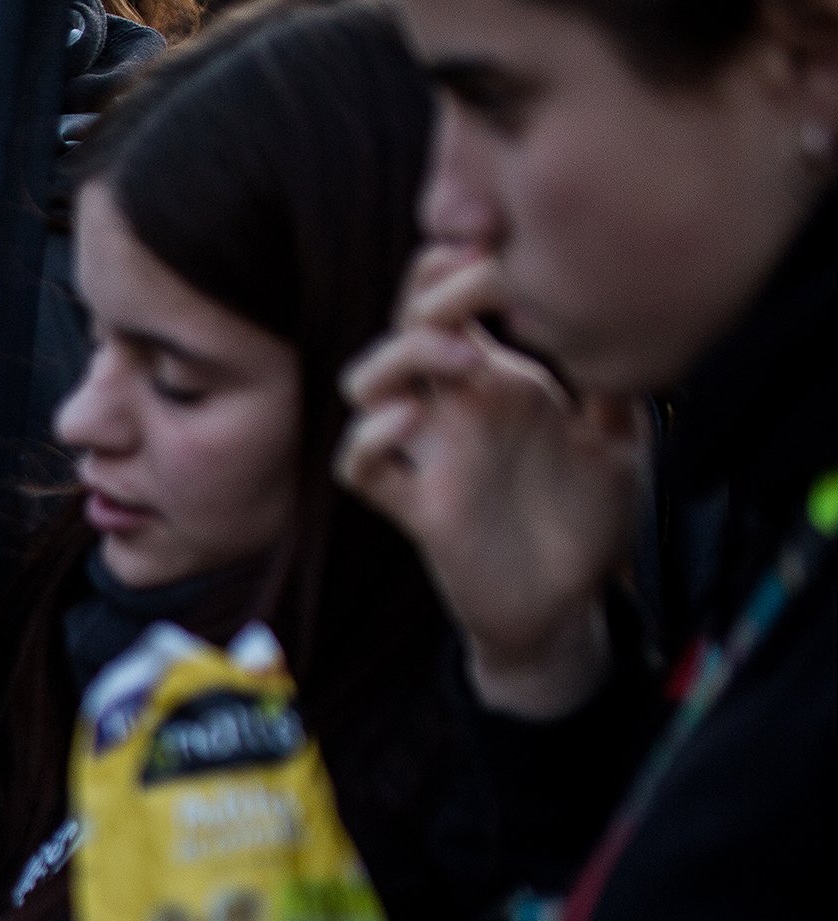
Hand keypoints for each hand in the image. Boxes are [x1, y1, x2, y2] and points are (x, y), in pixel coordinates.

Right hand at [338, 244, 645, 717]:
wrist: (567, 606)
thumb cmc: (588, 519)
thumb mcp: (623, 438)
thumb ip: (615, 382)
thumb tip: (624, 316)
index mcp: (505, 379)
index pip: (461, 299)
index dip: (467, 263)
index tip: (509, 249)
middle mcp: (459, 408)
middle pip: (409, 323)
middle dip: (431, 291)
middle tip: (481, 286)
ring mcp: (432, 455)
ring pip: (367, 385)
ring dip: (398, 357)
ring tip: (458, 355)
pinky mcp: (417, 509)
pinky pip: (362, 468)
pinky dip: (370, 440)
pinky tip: (409, 425)